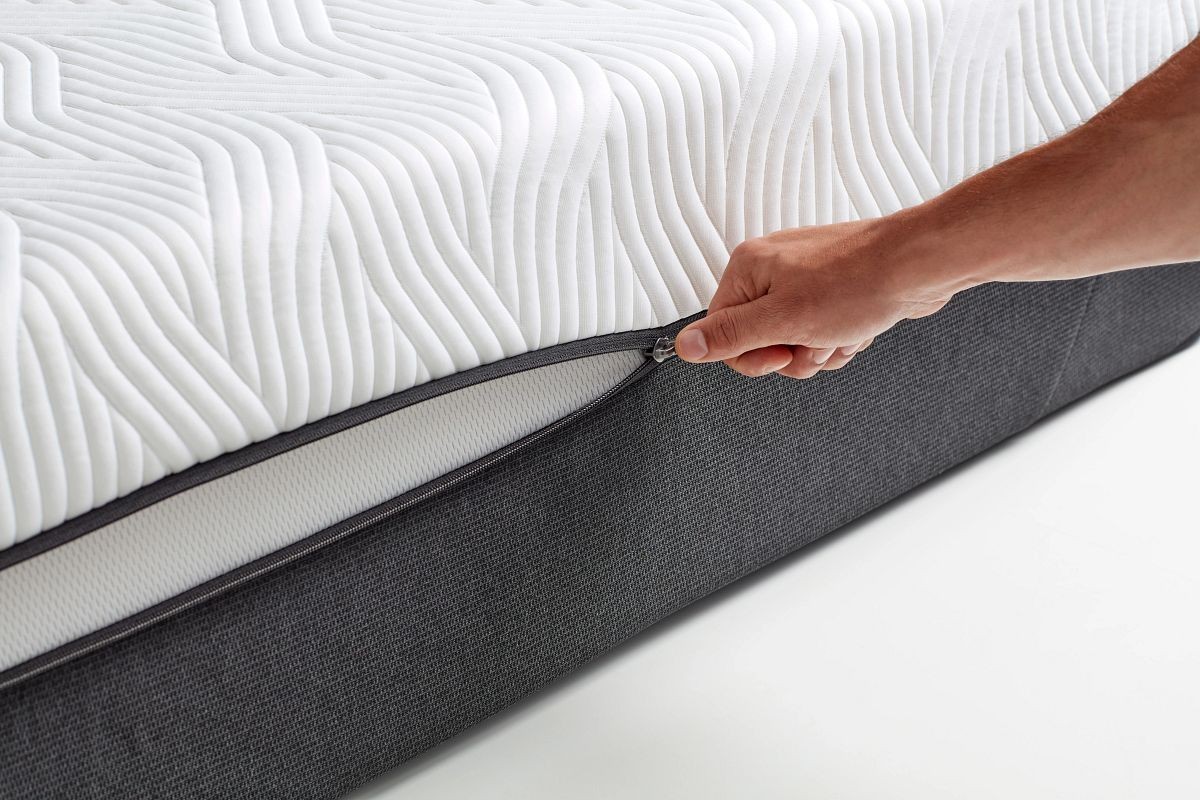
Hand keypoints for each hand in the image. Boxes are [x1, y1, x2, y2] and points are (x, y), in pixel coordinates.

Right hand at [675, 217, 958, 378]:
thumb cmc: (859, 283)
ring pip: (794, 340)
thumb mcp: (783, 320)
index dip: (753, 356)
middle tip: (818, 341)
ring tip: (844, 331)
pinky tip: (858, 327)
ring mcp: (804, 278)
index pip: (722, 332)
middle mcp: (772, 268)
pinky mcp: (832, 288)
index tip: (783, 352)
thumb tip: (685, 346)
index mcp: (748, 268)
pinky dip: (840, 338)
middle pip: (759, 340)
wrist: (921, 265)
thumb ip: (729, 336)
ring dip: (821, 349)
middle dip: (792, 354)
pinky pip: (821, 330)